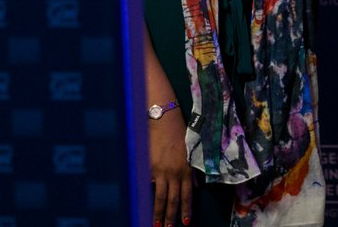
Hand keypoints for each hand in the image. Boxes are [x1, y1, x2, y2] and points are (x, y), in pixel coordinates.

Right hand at [149, 110, 193, 226]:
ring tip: (156, 224)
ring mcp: (160, 171)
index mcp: (186, 169)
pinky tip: (143, 205)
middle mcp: (174, 173)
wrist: (163, 120)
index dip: (185, 210)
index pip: (186, 195)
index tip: (185, 222)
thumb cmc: (178, 133)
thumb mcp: (190, 153)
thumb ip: (191, 171)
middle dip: (171, 216)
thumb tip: (194, 187)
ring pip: (160, 197)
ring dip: (158, 213)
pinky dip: (146, 196)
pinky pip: (148, 185)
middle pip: (172, 200)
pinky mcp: (148, 167)